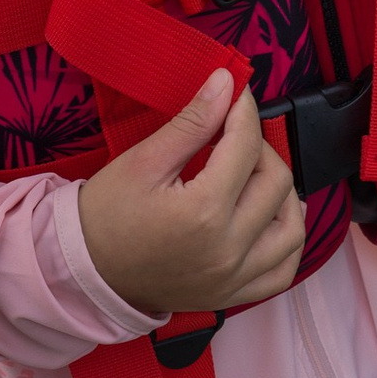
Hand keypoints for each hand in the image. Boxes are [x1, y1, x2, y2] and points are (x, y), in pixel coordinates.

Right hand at [78, 70, 304, 315]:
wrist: (84, 272)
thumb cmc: (106, 215)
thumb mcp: (143, 161)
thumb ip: (192, 122)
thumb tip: (226, 82)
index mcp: (203, 212)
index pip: (245, 146)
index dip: (244, 110)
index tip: (236, 94)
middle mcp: (227, 249)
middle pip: (276, 182)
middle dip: (261, 147)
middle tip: (234, 135)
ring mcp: (232, 278)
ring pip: (292, 228)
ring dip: (283, 194)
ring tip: (253, 175)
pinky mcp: (232, 295)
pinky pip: (283, 270)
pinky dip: (287, 241)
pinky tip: (269, 218)